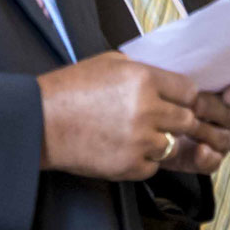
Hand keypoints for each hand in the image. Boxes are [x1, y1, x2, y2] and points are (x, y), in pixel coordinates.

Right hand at [37, 52, 209, 179]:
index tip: (174, 102)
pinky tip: (122, 149)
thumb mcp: (108, 63)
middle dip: (174, 121)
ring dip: (158, 143)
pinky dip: (142, 161)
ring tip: (134, 136)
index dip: (182, 98)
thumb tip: (165, 82)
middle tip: (155, 121)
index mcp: (143, 79)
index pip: (189, 92)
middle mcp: (147, 109)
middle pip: (187, 120)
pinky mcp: (129, 166)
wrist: (40, 122)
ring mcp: (140, 140)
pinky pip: (153, 167)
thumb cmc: (69, 90)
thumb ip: (142, 71)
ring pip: (172, 146)